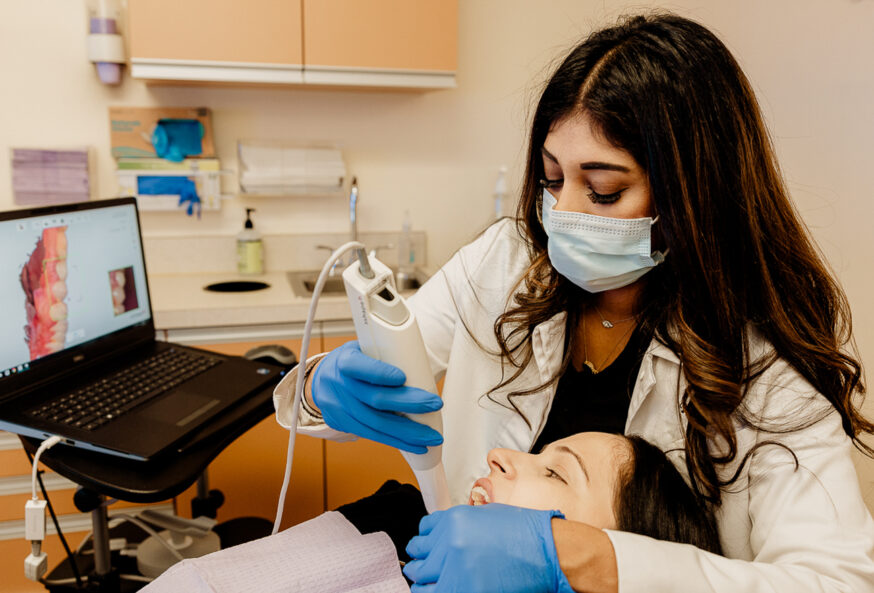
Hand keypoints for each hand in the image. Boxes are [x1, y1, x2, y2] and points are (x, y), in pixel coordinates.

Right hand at [311, 341, 442, 452]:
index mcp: (344, 360)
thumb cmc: (354, 360)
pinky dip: (396, 441)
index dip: (380, 373)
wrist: (322, 378)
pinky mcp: (340, 424)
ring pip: (375, 424)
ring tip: (431, 436)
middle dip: (409, 404)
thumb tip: (421, 365)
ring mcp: (337, 408)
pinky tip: (415, 445)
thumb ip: (385, 355)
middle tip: (435, 404)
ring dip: (407, 433)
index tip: (403, 377)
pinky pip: (371, 435)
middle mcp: (337, 385)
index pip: (358, 367)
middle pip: (375, 400)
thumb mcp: (364, 347)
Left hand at [403, 504, 574, 592]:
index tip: (427, 550)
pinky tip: (445, 588)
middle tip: (429, 569)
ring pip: (420, 579)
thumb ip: (459, 526)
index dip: (426, 543)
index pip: (423, 532)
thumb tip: (441, 539)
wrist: (548, 551)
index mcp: (454, 519)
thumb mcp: (486, 516)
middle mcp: (450, 541)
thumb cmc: (525, 534)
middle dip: (424, 562)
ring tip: (436, 583)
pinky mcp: (462, 589)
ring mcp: (454, 567)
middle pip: (418, 556)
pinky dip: (437, 591)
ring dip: (426, 581)